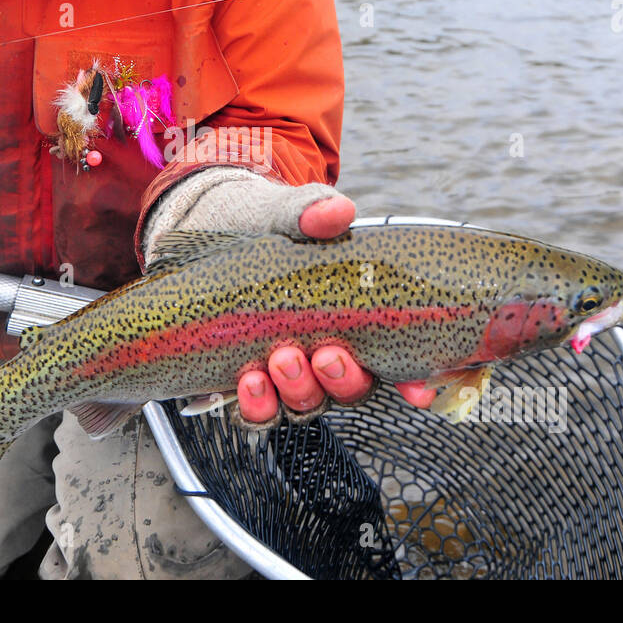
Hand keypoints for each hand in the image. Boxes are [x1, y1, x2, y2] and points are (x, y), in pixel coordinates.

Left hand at [233, 194, 434, 422]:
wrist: (205, 230)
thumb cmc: (260, 224)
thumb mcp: (283, 213)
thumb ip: (309, 212)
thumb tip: (339, 211)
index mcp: (352, 317)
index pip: (394, 359)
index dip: (413, 383)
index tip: (418, 389)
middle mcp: (324, 352)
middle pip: (351, 388)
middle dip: (344, 379)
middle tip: (327, 354)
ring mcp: (285, 371)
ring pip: (307, 403)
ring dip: (300, 390)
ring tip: (281, 359)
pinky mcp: (244, 379)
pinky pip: (259, 411)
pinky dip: (258, 405)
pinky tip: (250, 382)